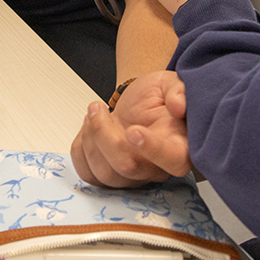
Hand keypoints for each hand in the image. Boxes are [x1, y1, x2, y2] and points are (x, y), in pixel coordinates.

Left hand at [71, 71, 191, 187]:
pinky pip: (88, 174)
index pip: (173, 161)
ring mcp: (133, 176)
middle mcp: (157, 168)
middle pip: (128, 167)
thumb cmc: (157, 98)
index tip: (134, 130)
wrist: (139, 104)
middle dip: (104, 134)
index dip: (153, 149)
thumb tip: (178, 105)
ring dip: (90, 138)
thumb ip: (178, 90)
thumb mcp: (171, 83)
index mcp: (180, 147)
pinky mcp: (111, 176)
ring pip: (105, 174)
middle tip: (97, 107)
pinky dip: (79, 150)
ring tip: (94, 112)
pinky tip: (88, 129)